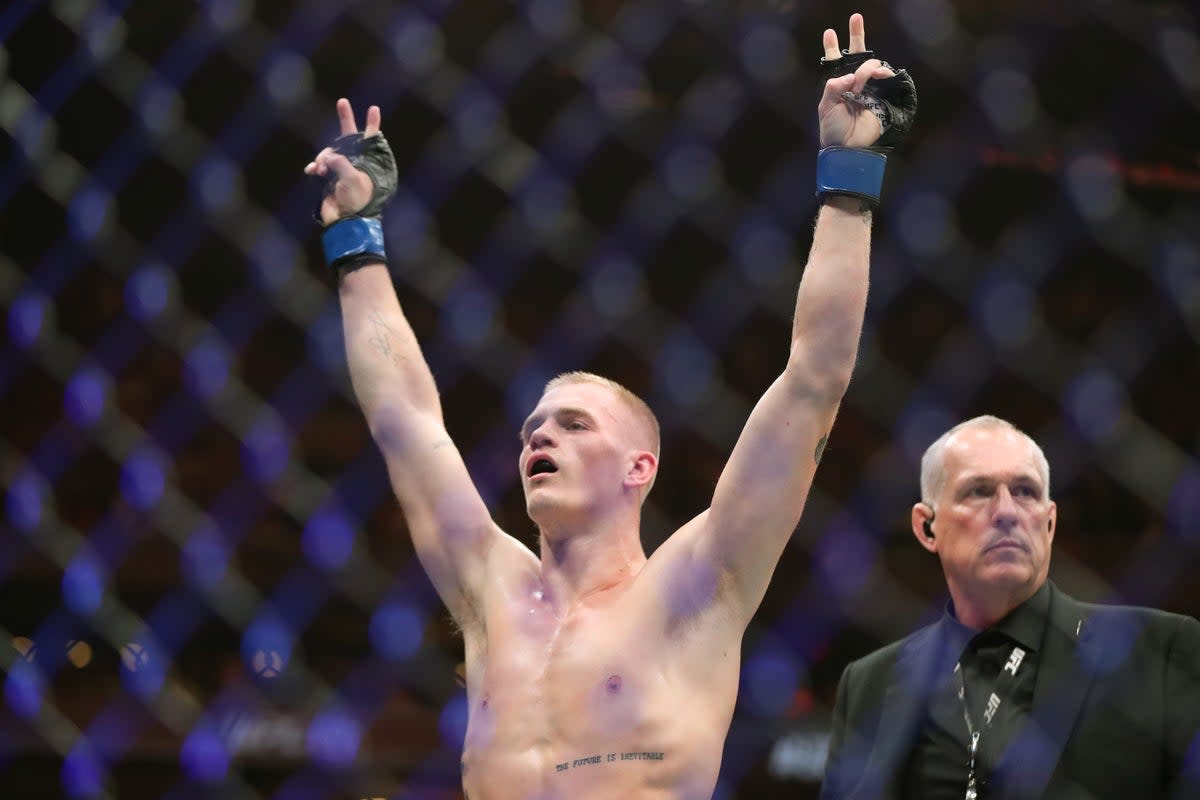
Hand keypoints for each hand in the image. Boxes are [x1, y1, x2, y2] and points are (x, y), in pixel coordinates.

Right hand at [304, 98, 381, 225]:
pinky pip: (318, 165)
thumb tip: (328, 158)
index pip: (371, 140)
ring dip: (323, 157)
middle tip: (342, 102)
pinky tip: (312, 171)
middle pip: (348, 137)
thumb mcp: (352, 180)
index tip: (374, 109)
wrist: (346, 221)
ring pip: (329, 152)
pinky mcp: (328, 177)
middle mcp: (355, 162)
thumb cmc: (357, 201)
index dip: (372, 124)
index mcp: (367, 162)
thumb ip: (341, 163)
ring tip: (321, 168)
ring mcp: (340, 169)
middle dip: (345, 119)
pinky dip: (315, 167)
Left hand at [817, 14, 894, 148]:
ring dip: (864, 70)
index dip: (833, 47)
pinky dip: (880, 74)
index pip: (835, 62)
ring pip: (870, 64)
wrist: (849, 148)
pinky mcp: (882, 95)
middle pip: (857, 55)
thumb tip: (850, 75)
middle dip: (856, 35)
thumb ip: (834, 86)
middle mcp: (853, 83)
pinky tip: (877, 76)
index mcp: (837, 85)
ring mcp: (869, 87)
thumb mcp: (826, 107)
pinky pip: (885, 76)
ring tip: (859, 85)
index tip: (829, 32)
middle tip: (856, 16)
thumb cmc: (833, 130)